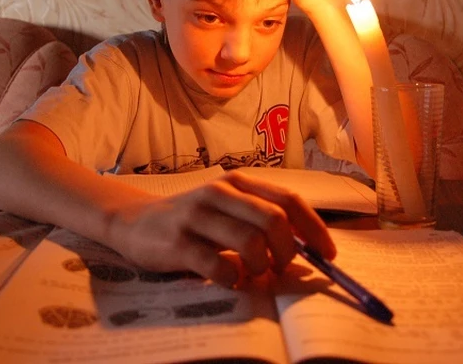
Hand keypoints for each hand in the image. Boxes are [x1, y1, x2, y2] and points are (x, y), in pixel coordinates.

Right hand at [105, 170, 335, 286]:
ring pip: (250, 243)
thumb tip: (306, 247)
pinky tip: (229, 279)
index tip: (327, 254)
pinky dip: (233, 280)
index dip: (314, 229)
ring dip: (261, 268)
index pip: (289, 200)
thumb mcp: (227, 208)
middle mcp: (220, 192)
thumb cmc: (193, 219)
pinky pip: (219, 266)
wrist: (135, 222)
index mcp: (238, 182)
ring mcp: (197, 216)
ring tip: (253, 274)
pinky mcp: (178, 243)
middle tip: (280, 269)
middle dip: (288, 252)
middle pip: (274, 221)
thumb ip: (260, 219)